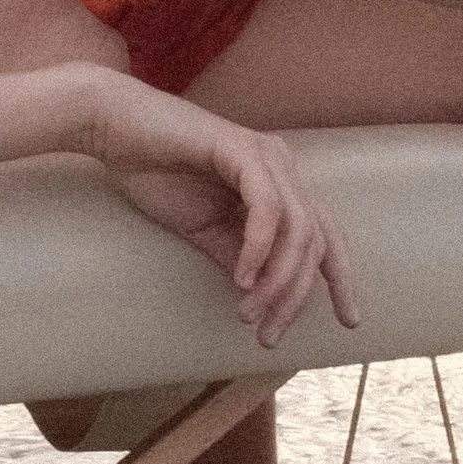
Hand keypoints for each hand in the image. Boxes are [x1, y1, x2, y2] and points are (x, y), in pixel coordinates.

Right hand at [83, 82, 358, 346]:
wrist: (114, 129)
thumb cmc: (154, 172)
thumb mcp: (204, 228)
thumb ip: (237, 256)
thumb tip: (264, 294)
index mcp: (278, 183)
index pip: (325, 235)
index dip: (341, 278)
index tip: (348, 321)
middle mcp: (282, 166)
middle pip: (316, 240)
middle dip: (298, 294)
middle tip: (270, 334)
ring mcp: (265, 156)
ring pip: (297, 229)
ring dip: (277, 280)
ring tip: (250, 312)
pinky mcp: (241, 149)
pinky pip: (267, 207)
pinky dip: (259, 247)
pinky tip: (243, 277)